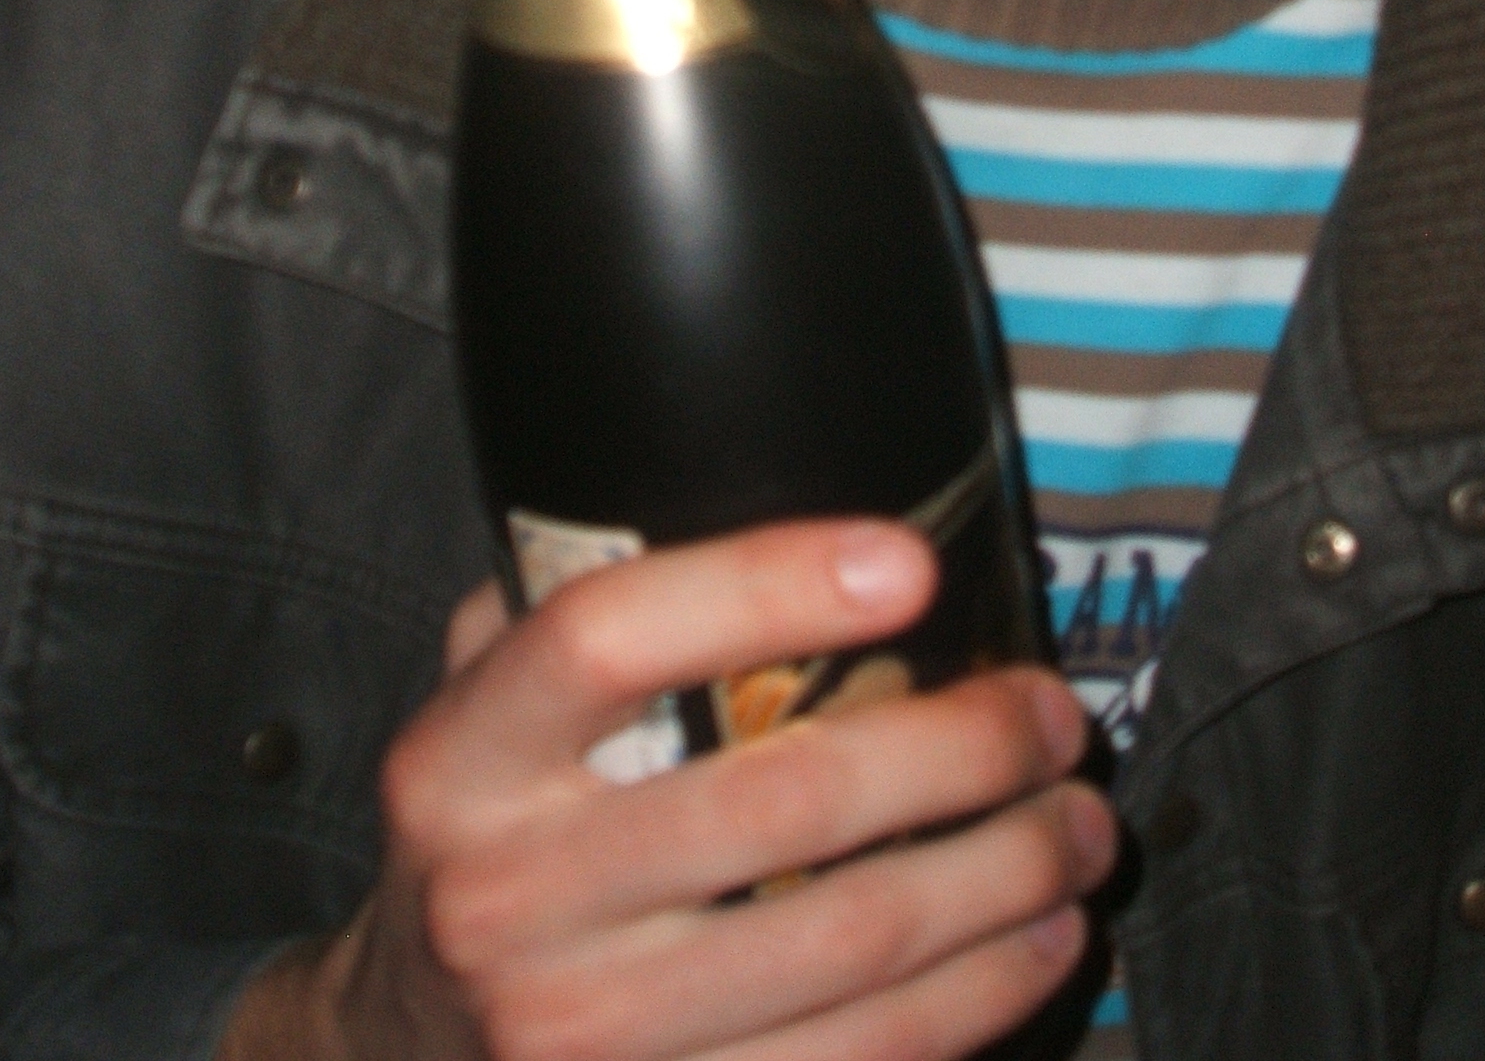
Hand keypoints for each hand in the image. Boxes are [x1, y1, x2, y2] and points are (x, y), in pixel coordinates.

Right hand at [221, 519, 1112, 1060]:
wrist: (403, 1057)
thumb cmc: (493, 829)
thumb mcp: (484, 702)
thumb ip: (577, 602)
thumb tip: (761, 482)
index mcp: (460, 757)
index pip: (606, 635)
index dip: (764, 584)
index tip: (910, 560)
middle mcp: (502, 897)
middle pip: (781, 797)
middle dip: (964, 748)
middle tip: (1055, 714)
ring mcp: (578, 1032)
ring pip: (849, 939)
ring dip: (1005, 876)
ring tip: (1082, 825)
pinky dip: (976, 999)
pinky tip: (1038, 942)